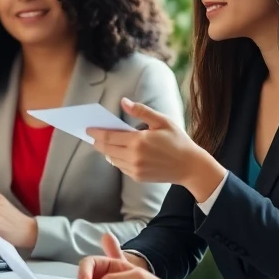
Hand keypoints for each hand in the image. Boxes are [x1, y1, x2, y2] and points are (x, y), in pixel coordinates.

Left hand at [88, 98, 224, 200]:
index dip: (96, 132)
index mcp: (138, 141)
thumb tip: (123, 101)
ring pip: (112, 159)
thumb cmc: (177, 140)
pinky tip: (119, 153)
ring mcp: (135, 169)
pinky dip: (117, 159)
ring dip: (107, 151)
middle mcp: (134, 157)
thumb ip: (141, 111)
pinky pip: (121, 167)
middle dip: (98, 141)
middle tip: (92, 135)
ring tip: (105, 143)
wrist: (190, 166)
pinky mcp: (138, 177)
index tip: (88, 129)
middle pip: (107, 148)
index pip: (109, 136)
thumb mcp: (162, 121)